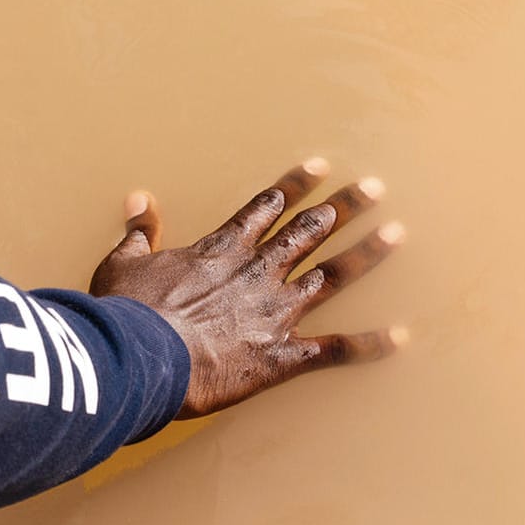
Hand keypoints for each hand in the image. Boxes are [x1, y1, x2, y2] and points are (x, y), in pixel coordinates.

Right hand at [89, 159, 406, 418]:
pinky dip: (370, 344)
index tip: (322, 166)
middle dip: (344, 208)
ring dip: (366, 254)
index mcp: (222, 249)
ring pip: (333, 276)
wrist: (142, 358)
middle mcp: (258, 273)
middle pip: (309, 232)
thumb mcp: (122, 263)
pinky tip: (402, 336)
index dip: (295, 186)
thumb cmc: (128, 313)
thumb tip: (138, 200)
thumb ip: (138, 232)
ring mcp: (276, 312)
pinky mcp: (285, 355)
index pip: (267, 207)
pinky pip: (336, 349)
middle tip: (374, 188)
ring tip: (396, 233)